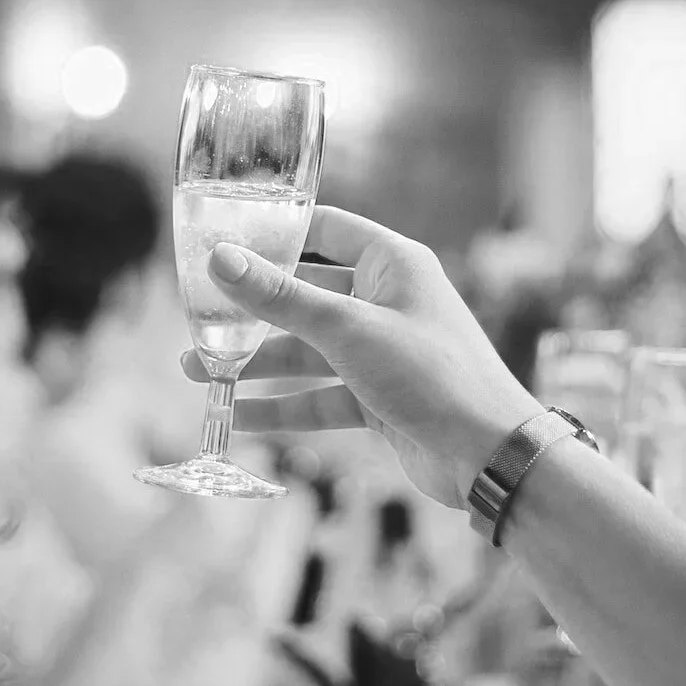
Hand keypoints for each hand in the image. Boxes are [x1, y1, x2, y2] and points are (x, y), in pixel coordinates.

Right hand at [182, 207, 542, 508]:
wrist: (488, 455)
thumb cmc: (433, 375)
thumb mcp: (347, 331)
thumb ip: (281, 299)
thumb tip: (221, 260)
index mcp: (392, 263)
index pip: (324, 230)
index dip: (275, 234)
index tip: (223, 241)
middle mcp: (387, 300)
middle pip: (307, 294)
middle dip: (252, 311)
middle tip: (197, 320)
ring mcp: (383, 351)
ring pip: (308, 350)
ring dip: (257, 362)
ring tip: (198, 373)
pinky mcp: (379, 397)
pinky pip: (320, 394)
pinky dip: (283, 405)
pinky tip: (238, 415)